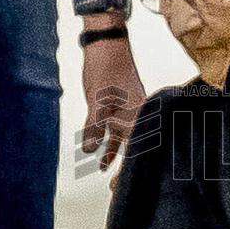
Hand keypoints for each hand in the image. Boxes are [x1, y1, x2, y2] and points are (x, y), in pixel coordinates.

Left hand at [81, 22, 145, 171]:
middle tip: (114, 187)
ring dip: (115, 153)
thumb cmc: (105, 68)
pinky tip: (98, 150)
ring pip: (124, 137)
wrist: (106, 41)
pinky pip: (116, 128)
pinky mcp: (119, 105)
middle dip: (125, 166)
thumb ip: (95, 126)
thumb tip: (90, 150)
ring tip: (105, 171)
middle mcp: (138, 113)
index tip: (120, 185)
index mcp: (139, 114)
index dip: (131, 167)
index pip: (139, 147)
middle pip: (135, 145)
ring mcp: (129, 109)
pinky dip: (109, 140)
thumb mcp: (97, 100)